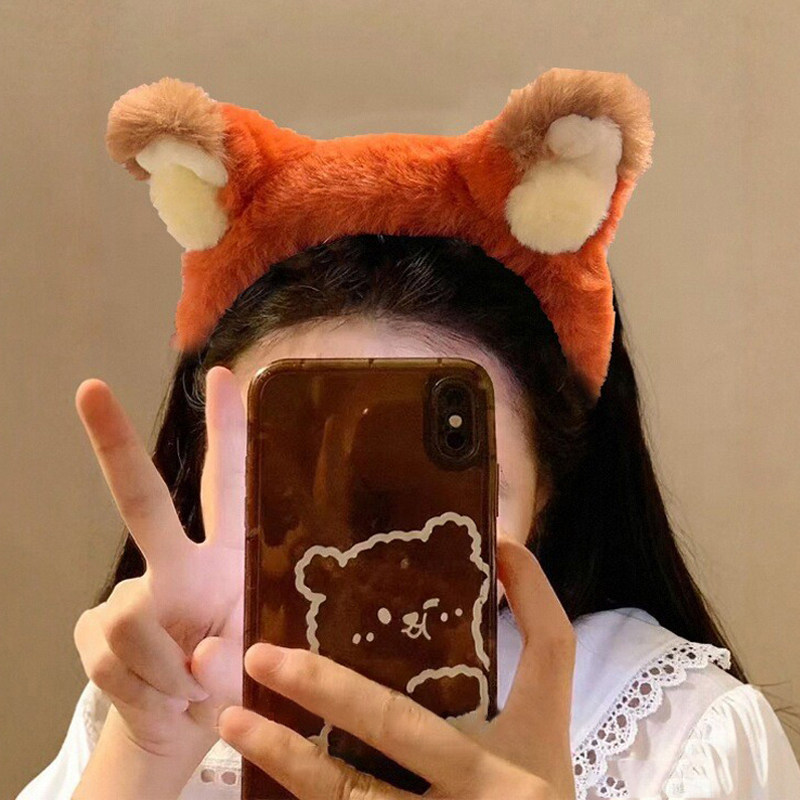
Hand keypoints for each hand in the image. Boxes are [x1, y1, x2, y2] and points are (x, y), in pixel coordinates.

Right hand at [72, 366, 246, 760]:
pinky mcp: (91, 630)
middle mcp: (176, 564)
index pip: (229, 488)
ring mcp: (130, 594)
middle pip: (142, 500)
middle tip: (89, 390)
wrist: (183, 725)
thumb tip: (200, 655)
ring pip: (129, 620)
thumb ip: (237, 666)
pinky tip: (157, 695)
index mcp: (227, 560)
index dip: (227, 432)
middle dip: (116, 445)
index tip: (221, 377)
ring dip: (161, 671)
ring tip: (185, 688)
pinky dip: (140, 692)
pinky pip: (108, 661)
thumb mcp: (254, 674)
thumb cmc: (234, 682)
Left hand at [218, 536, 576, 798]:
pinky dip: (301, 793)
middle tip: (262, 654)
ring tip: (234, 720)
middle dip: (324, 685)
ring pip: (350, 794)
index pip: (542, 654)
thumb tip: (493, 569)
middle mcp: (485, 792)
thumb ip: (520, 666)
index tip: (496, 544)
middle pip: (397, 725)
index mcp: (528, 749)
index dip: (525, 595)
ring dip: (286, 756)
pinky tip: (262, 771)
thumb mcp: (541, 742)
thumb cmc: (530, 796)